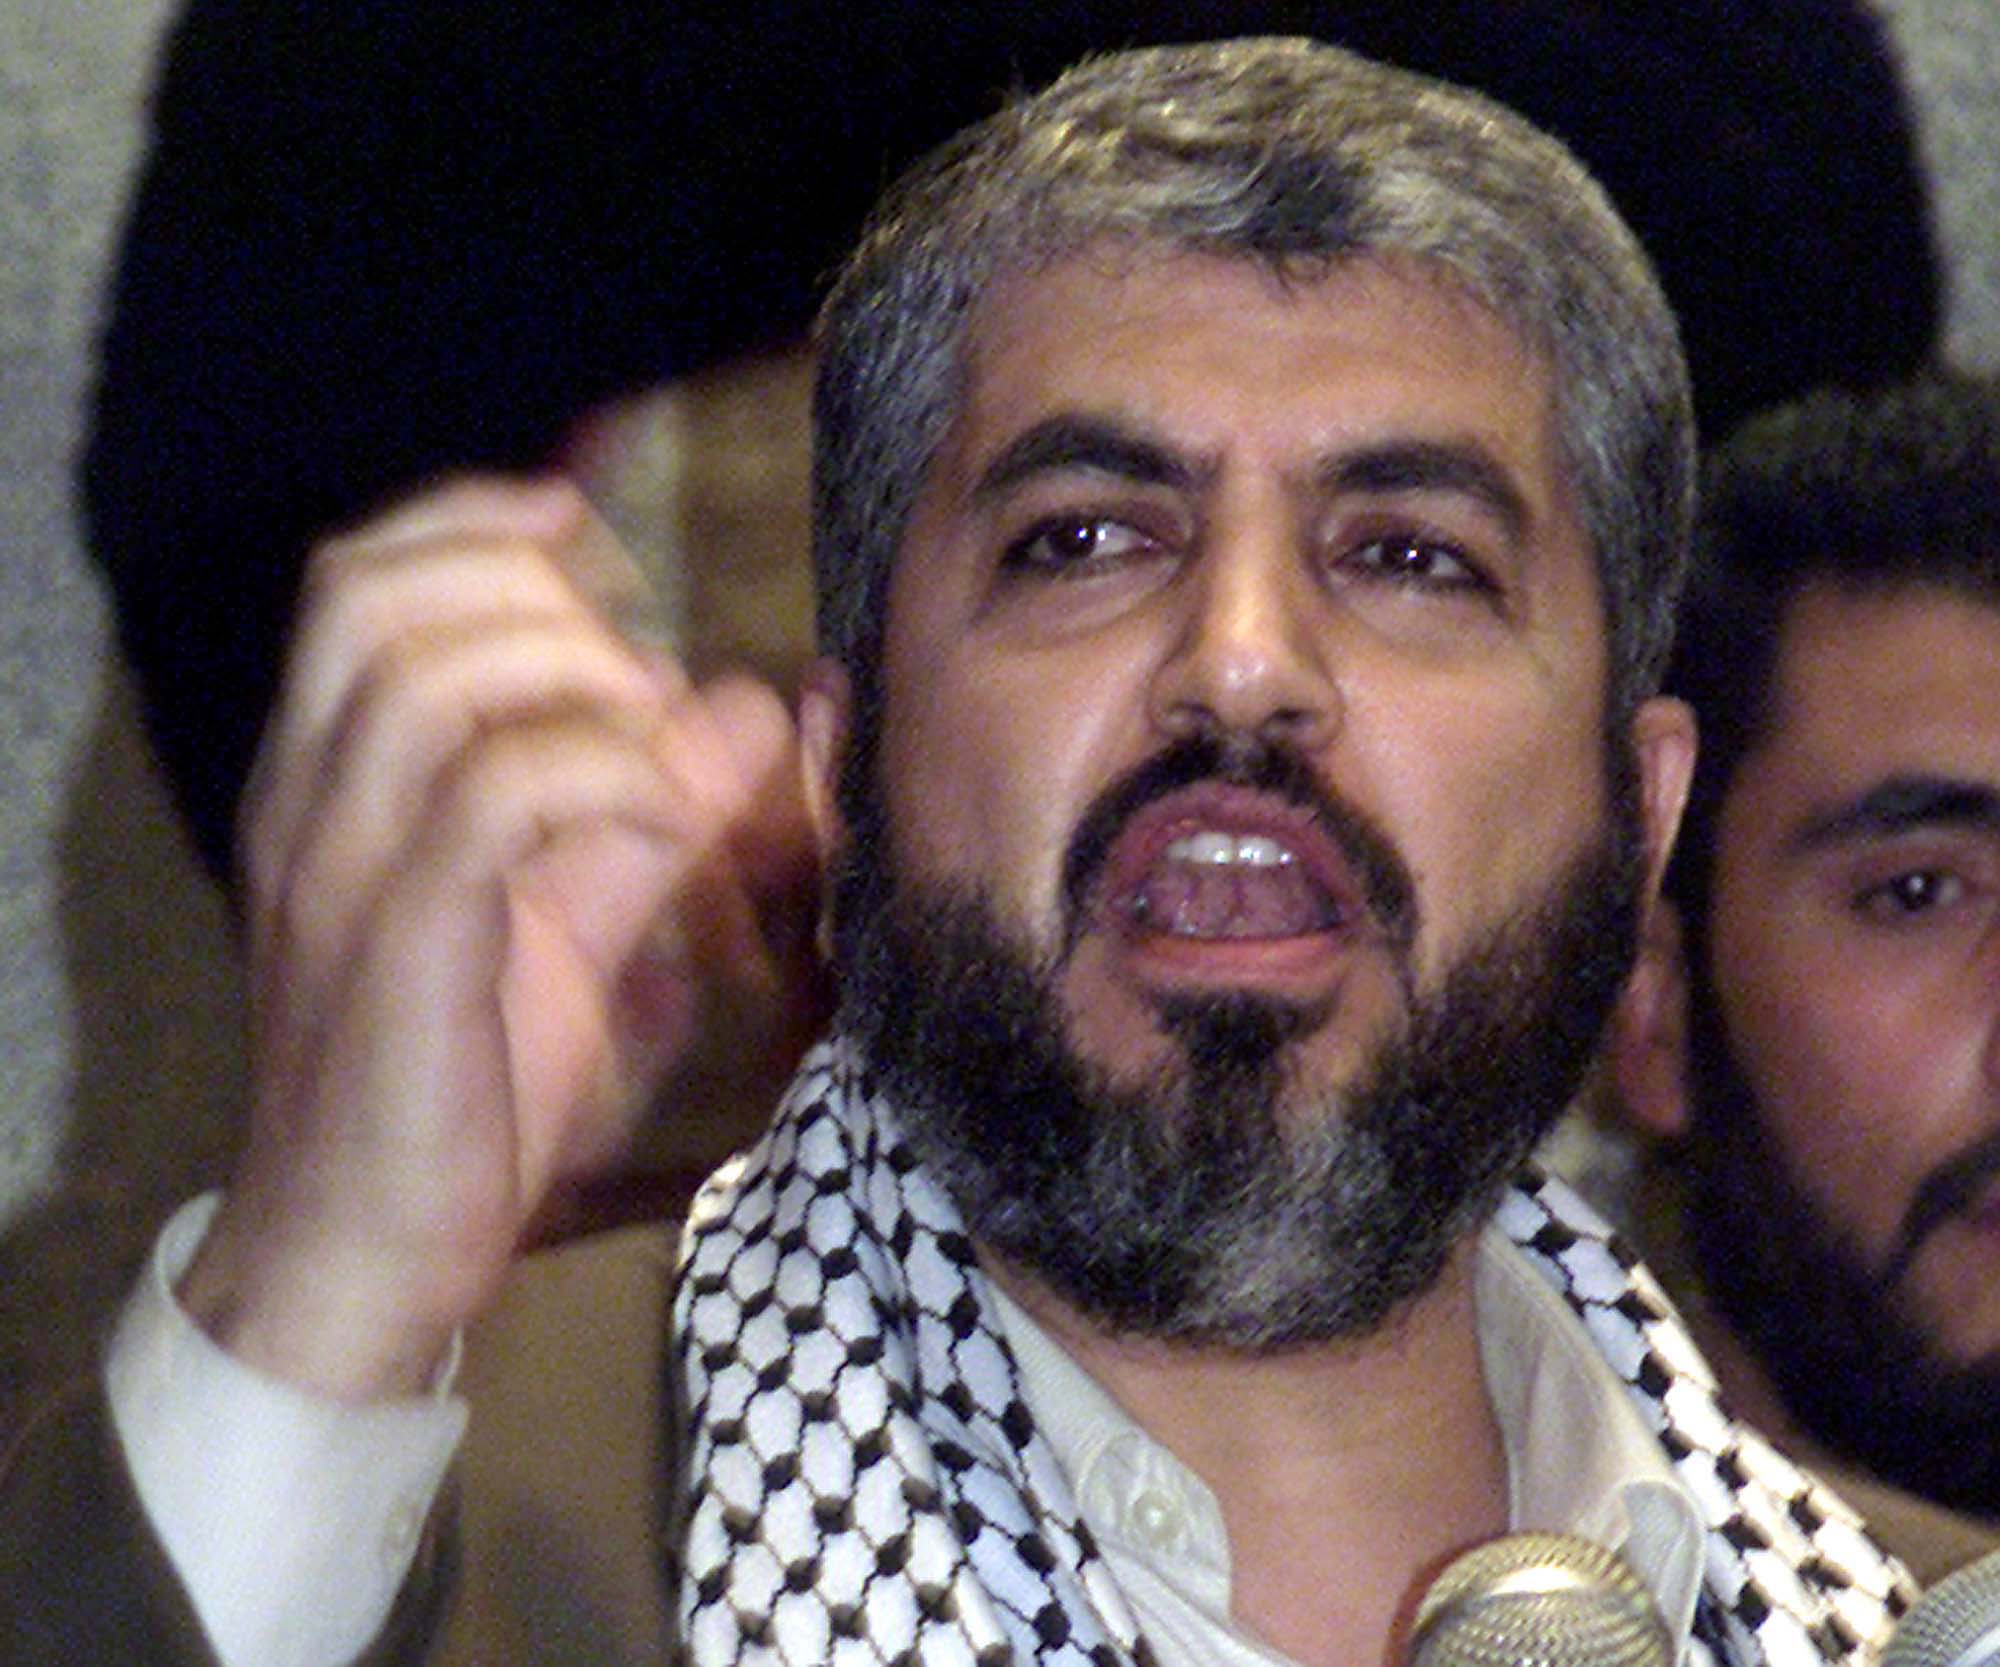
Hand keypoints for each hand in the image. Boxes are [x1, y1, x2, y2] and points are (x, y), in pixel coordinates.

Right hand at [179, 478, 826, 1396]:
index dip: (470, 519)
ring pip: (428, 682)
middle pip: (377, 597)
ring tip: (658, 741)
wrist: (358, 1256)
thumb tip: (750, 705)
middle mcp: (310, 804)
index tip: (577, 519)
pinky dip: (600, 777)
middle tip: (638, 666)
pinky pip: (489, 798)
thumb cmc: (458, 1083)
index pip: (354, 581)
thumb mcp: (572, 920)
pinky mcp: (396, 948)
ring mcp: (340, 872)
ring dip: (572, 678)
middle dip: (532, 589)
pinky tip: (665, 818)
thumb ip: (646, 806)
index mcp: (330, 782)